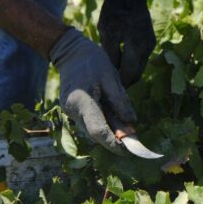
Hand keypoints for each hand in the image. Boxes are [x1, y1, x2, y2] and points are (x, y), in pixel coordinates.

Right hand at [49, 29, 136, 153]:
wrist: (71, 53)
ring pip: (91, 130)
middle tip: (132, 140)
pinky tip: (113, 118)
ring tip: (124, 127)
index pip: (98, 131)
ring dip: (108, 132)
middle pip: (94, 134)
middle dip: (113, 140)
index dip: (114, 143)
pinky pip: (88, 122)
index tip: (129, 150)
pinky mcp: (71, 111)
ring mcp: (69, 112)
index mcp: (82, 102)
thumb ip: (120, 101)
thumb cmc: (93, 62)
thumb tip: (131, 122)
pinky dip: (102, 124)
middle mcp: (72, 111)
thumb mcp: (111, 77)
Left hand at [98, 0, 155, 86]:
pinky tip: (120, 62)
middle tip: (111, 86)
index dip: (120, 83)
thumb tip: (112, 71)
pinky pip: (141, 57)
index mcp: (137, 47)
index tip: (109, 89)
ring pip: (140, 66)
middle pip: (137, 73)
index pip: (129, 74)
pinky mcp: (149, 39)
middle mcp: (147, 48)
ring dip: (129, 72)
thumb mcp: (107, 32)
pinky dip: (132, 62)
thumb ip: (110, 53)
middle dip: (125, 81)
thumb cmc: (115, 10)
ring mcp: (150, 44)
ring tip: (114, 75)